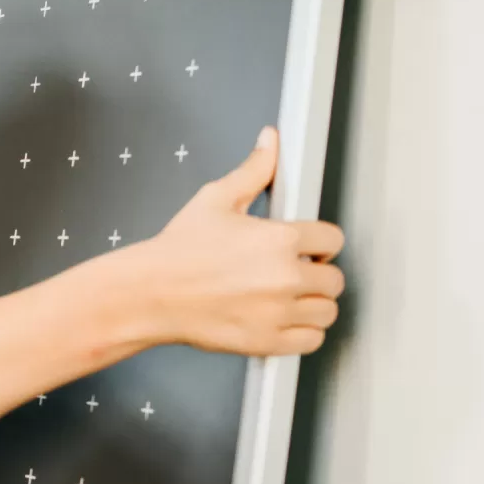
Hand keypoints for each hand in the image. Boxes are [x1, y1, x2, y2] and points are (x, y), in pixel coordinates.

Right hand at [134, 126, 344, 355]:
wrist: (149, 294)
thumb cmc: (177, 252)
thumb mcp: (214, 199)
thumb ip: (253, 171)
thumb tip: (270, 143)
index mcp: (278, 239)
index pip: (333, 240)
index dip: (321, 243)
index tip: (309, 248)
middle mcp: (285, 277)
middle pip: (335, 279)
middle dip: (318, 274)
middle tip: (294, 273)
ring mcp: (278, 312)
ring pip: (327, 311)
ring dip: (313, 305)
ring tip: (289, 298)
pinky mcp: (268, 341)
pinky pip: (312, 340)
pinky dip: (303, 333)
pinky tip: (284, 320)